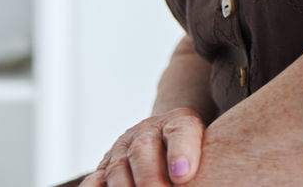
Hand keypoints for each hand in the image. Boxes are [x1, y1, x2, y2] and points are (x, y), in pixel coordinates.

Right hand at [80, 108, 204, 186]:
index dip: (181, 151)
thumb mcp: (207, 146)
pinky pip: (94, 180)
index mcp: (180, 122)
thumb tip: (190, 171)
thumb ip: (203, 158)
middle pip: (144, 150)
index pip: (181, 130)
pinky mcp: (105, 166)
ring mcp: (123, 147)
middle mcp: (148, 131)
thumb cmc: (194, 149)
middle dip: (150, 177)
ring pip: (118, 168)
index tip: (184, 174)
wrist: (168, 134)